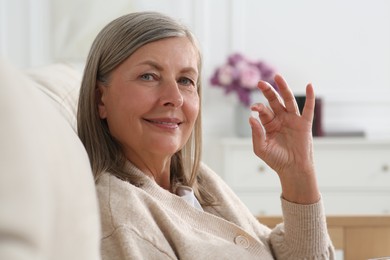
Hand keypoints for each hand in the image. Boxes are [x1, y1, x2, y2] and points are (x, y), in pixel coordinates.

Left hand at [249, 74, 319, 203]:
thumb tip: (251, 118)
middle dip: (268, 91)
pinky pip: (308, 109)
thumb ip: (256, 133)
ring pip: (288, 100)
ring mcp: (293, 120)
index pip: (263, 111)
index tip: (254, 107)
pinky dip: (310, 97)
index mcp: (269, 124)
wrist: (292, 169)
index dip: (259, 107)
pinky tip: (310, 85)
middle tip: (260, 83)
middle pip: (274, 101)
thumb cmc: (276, 159)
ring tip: (278, 76)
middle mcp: (280, 119)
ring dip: (284, 88)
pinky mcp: (304, 124)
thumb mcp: (261, 148)